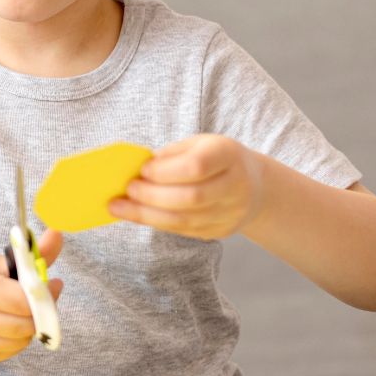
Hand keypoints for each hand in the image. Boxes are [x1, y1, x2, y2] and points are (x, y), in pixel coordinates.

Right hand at [0, 230, 63, 363]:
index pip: (25, 302)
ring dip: (30, 326)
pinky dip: (18, 338)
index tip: (52, 285)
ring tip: (19, 309)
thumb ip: (31, 253)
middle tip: (40, 298)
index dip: (45, 294)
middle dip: (40, 312)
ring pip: (23, 341)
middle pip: (27, 325)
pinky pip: (12, 352)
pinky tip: (8, 322)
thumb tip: (58, 234)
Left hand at [108, 134, 265, 239]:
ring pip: (185, 220)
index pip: (197, 167)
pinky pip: (183, 230)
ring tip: (120, 207)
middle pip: (191, 197)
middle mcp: (236, 186)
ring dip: (147, 214)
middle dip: (152, 196)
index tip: (142, 170)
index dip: (166, 171)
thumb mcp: (199, 144)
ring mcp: (231, 213)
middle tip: (127, 190)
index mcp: (229, 155)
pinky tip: (136, 215)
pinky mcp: (221, 231)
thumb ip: (172, 154)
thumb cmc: (217, 159)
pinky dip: (156, 223)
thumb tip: (139, 169)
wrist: (255, 186)